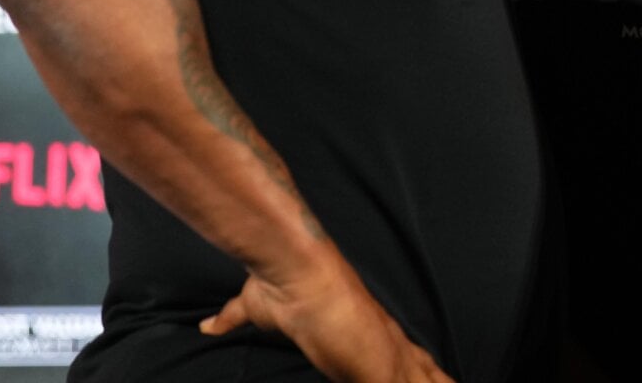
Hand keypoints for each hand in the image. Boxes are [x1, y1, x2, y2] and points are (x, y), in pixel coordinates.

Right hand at [199, 249, 453, 382]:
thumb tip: (208, 325)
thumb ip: (234, 317)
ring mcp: (387, 353)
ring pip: (421, 379)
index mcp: (364, 326)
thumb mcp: (253, 307)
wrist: (296, 270)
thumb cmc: (279, 284)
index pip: (399, 353)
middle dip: (433, 379)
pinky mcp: (383, 368)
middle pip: (420, 370)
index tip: (427, 373)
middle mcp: (382, 338)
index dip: (416, 367)